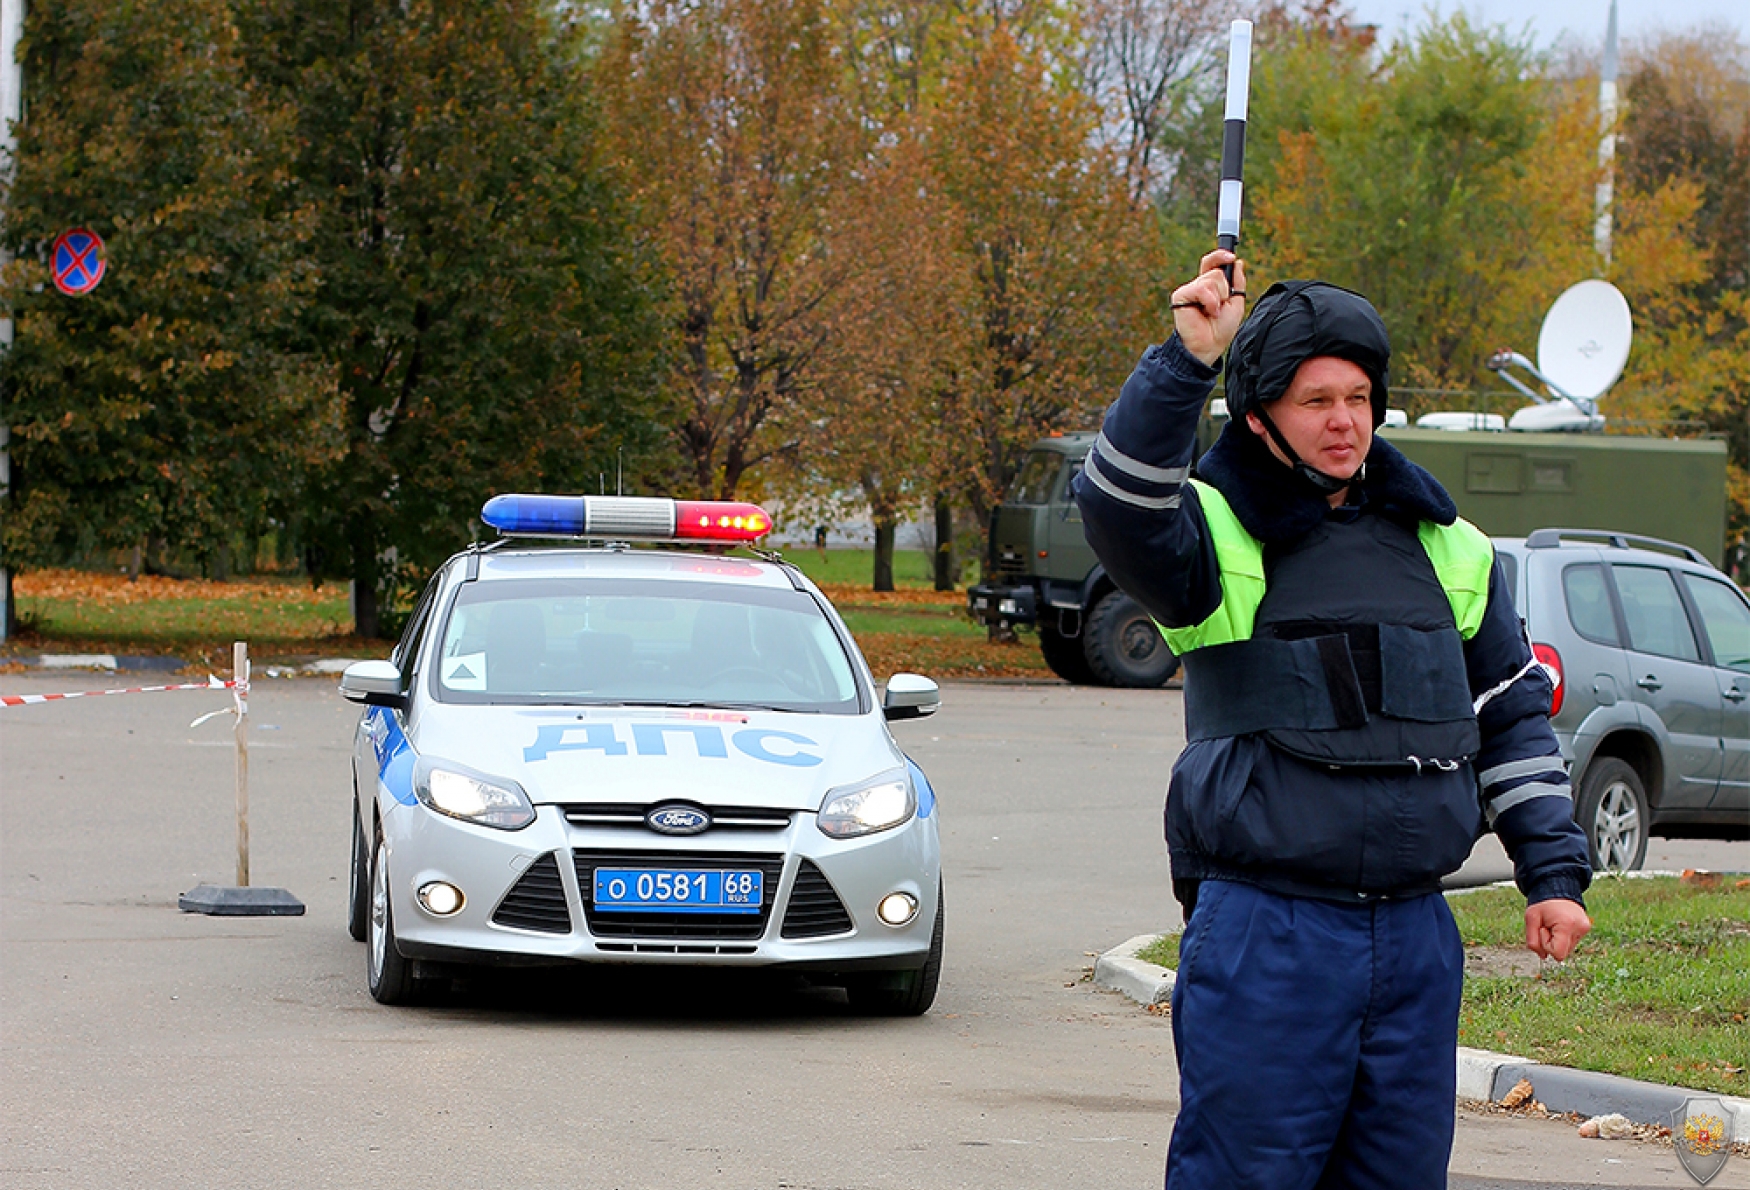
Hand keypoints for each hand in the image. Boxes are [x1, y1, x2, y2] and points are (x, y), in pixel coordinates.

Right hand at [1170, 250, 1246, 366]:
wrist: (1209, 346)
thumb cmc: (1220, 329)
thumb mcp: (1236, 302)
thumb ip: (1237, 282)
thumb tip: (1237, 262)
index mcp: (1209, 286)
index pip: (1212, 263)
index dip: (1220, 256)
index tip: (1231, 256)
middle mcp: (1198, 286)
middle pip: (1216, 271)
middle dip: (1224, 289)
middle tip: (1220, 306)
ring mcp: (1189, 290)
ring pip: (1211, 279)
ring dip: (1218, 298)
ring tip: (1213, 312)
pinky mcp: (1181, 296)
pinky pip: (1201, 288)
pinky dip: (1209, 301)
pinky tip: (1207, 312)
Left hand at [1524, 899, 1590, 960]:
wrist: (1556, 888)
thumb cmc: (1542, 904)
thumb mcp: (1530, 919)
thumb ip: (1533, 941)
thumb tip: (1544, 957)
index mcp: (1567, 925)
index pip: (1558, 953)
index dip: (1546, 946)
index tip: (1543, 930)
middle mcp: (1580, 928)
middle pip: (1563, 953)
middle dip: (1551, 943)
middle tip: (1548, 926)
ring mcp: (1585, 928)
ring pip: (1568, 949)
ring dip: (1558, 940)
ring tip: (1554, 925)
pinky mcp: (1586, 928)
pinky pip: (1572, 942)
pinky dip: (1564, 937)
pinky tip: (1560, 925)